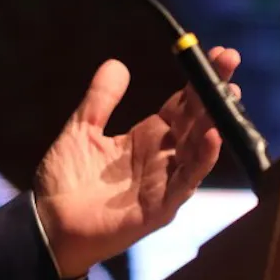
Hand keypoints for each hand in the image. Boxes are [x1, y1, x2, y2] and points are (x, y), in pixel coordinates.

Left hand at [32, 47, 241, 277]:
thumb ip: (100, 100)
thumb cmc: (65, 182)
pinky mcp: (161, 207)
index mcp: (147, 138)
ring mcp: (165, 183)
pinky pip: (187, 181)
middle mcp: (162, 158)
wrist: (48, 224)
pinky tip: (212, 136)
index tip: (218, 55)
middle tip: (230, 60)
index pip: (182, 105)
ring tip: (228, 91)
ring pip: (197, 147)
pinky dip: (202, 159)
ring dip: (214, 120)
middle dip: (215, 91)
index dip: (198, 81)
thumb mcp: (81, 130)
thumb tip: (117, 63)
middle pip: (196, 120)